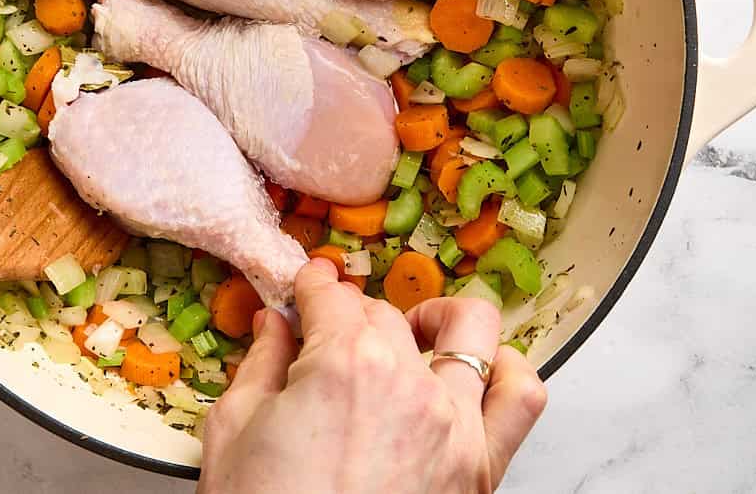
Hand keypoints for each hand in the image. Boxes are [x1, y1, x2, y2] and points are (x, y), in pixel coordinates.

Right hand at [199, 258, 545, 493]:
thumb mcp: (234, 431)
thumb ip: (261, 363)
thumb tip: (273, 324)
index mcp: (343, 363)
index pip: (330, 296)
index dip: (311, 287)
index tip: (305, 289)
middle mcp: (408, 383)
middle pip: (383, 314)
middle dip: (351, 316)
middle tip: (328, 336)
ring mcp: (454, 424)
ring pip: (466, 330)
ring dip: (436, 322)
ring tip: (413, 336)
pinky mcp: (482, 467)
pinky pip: (521, 397)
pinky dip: (506, 371)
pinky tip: (474, 375)